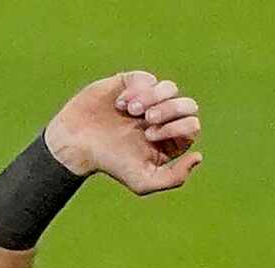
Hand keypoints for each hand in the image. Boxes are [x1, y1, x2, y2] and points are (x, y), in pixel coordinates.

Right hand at [44, 71, 202, 195]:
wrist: (76, 144)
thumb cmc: (109, 164)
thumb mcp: (142, 181)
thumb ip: (174, 178)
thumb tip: (198, 157)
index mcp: (169, 140)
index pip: (191, 126)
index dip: (176, 128)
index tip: (149, 136)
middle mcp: (163, 118)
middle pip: (188, 105)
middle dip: (170, 110)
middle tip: (147, 121)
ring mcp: (149, 99)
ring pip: (170, 88)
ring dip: (153, 98)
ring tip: (132, 111)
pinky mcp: (132, 83)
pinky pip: (148, 79)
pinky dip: (137, 90)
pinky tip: (120, 104)